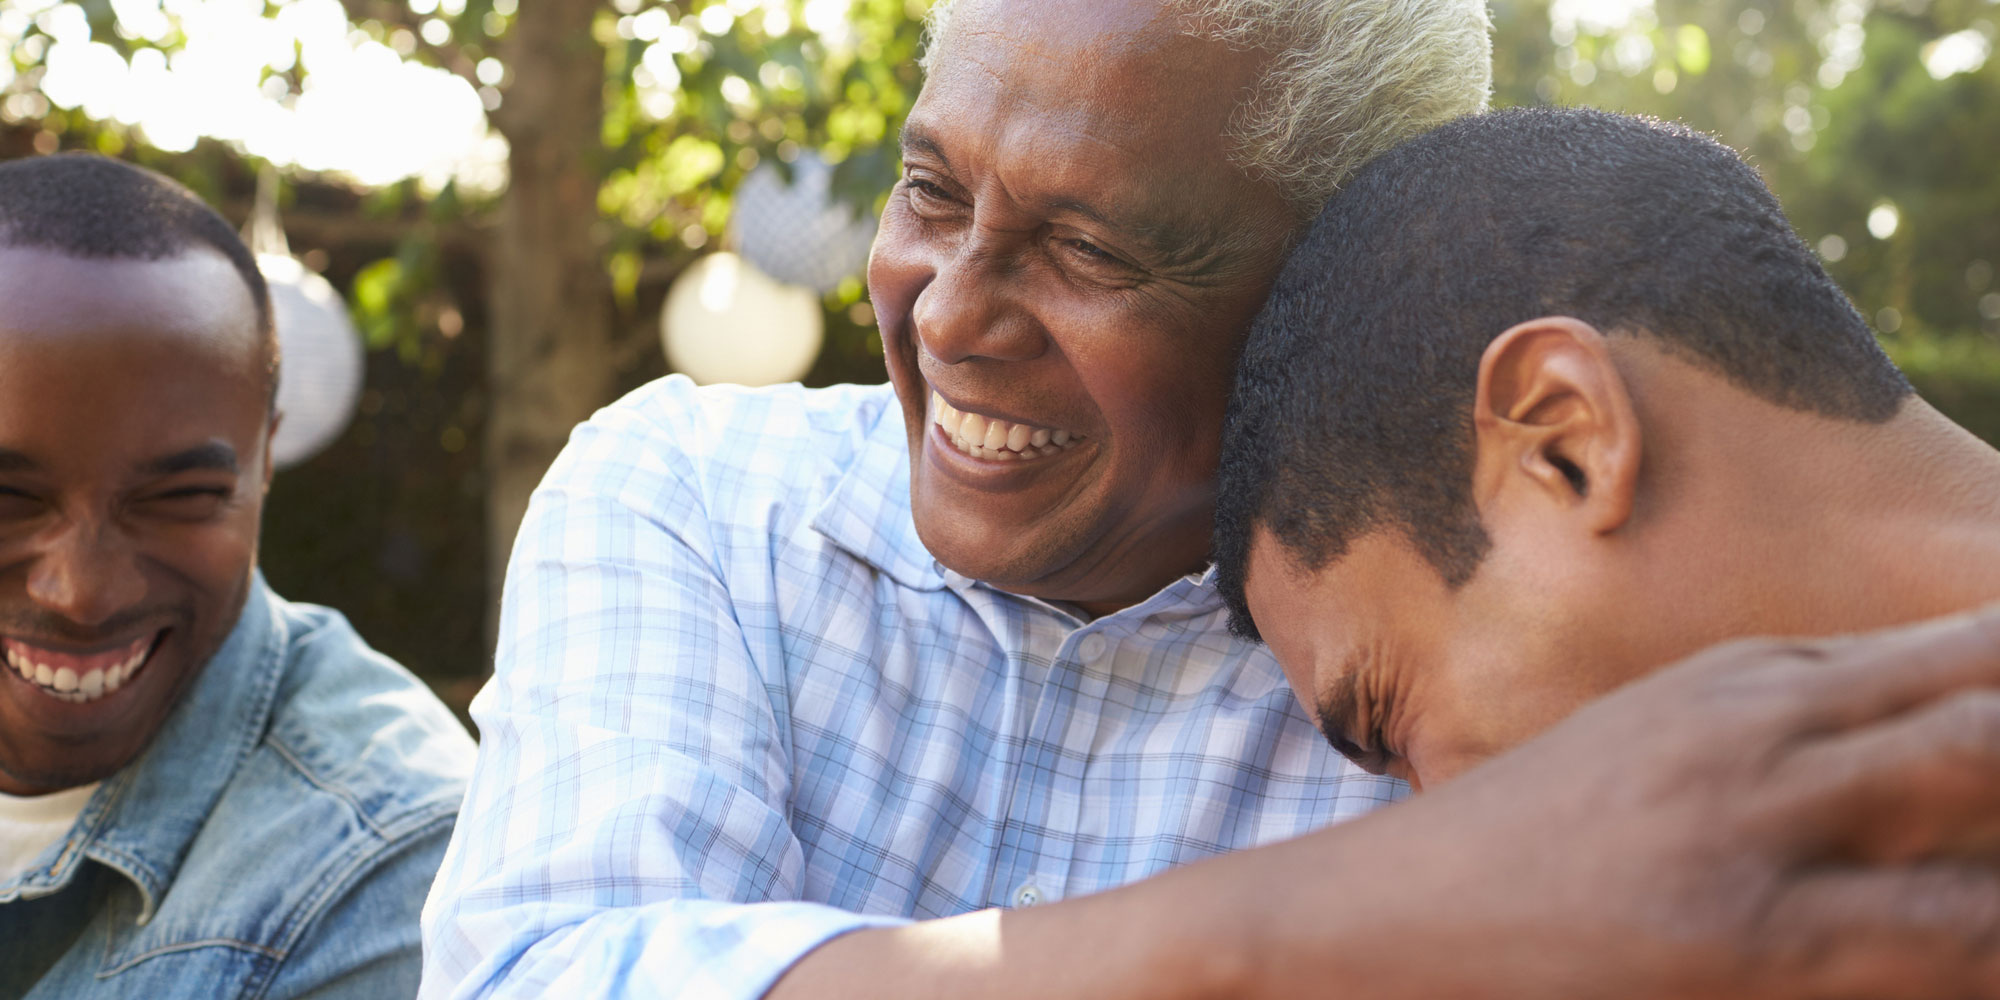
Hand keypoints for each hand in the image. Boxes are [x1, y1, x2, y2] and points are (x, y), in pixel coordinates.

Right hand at [1251, 606, 1999, 998]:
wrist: (1375, 932)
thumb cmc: (1520, 857)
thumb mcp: (1653, 753)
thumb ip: (1778, 729)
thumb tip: (1901, 728)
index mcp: (1752, 680)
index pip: (1976, 648)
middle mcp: (1772, 736)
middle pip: (1996, 714)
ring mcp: (1765, 839)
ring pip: (1991, 809)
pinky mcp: (1758, 948)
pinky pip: (1953, 949)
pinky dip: (1992, 940)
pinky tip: (1994, 939)